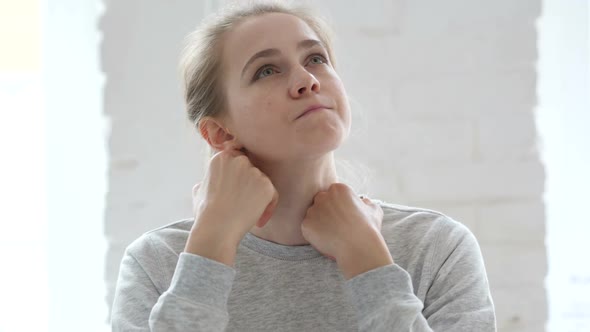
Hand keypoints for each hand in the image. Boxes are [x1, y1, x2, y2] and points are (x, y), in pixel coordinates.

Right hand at [185, 147, 278, 263]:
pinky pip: (272, 196)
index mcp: (221, 158)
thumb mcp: (199, 191)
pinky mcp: (266, 185)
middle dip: (248, 186)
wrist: (217, 228)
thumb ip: (207, 181)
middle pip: (251, 170)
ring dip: (258, 197)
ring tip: (248, 214)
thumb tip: (205, 184)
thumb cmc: (206, 213)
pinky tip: (258, 222)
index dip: (237, 180)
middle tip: (242, 204)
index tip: (233, 194)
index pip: (237, 163)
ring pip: (262, 182)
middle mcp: (239, 160)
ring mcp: (254, 172)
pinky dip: (268, 208)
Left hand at [301, 183, 392, 278]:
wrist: (359, 247)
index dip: (337, 205)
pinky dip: (314, 234)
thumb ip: (367, 202)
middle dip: (326, 211)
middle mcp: (323, 196)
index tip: (343, 216)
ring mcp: (313, 210)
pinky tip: (326, 240)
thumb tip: (364, 202)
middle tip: (335, 225)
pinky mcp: (306, 225)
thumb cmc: (368, 229)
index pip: (332, 194)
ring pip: (313, 215)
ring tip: (332, 234)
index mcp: (339, 189)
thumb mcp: (374, 210)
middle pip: (320, 201)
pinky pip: (307, 228)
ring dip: (319, 223)